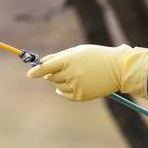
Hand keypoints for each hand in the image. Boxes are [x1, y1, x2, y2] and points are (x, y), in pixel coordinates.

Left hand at [26, 44, 147, 101]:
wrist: (118, 68)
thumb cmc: (97, 56)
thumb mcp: (78, 51)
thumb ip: (59, 57)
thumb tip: (42, 63)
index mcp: (69, 60)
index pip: (46, 67)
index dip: (36, 71)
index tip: (29, 74)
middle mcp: (71, 73)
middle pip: (51, 77)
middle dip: (52, 74)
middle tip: (62, 69)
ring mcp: (76, 86)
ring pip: (58, 86)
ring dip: (60, 82)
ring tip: (74, 75)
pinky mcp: (81, 96)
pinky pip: (65, 95)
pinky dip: (63, 92)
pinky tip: (69, 85)